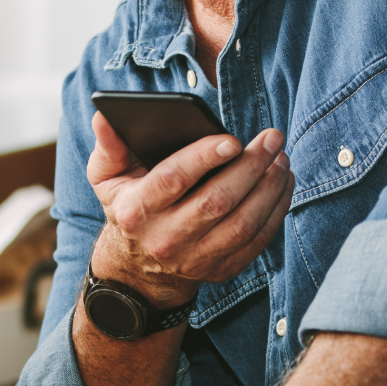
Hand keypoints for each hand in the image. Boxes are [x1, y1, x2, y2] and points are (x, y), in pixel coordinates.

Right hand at [87, 112, 293, 303]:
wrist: (139, 266)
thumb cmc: (128, 207)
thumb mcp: (107, 178)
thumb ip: (108, 146)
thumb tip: (104, 115)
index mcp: (136, 210)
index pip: (173, 180)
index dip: (204, 158)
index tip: (232, 139)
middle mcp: (165, 238)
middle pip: (217, 201)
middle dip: (250, 167)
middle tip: (272, 138)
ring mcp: (195, 259)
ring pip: (243, 223)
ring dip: (269, 189)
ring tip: (281, 158)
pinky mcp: (220, 270)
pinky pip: (257, 241)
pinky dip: (276, 211)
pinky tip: (283, 183)